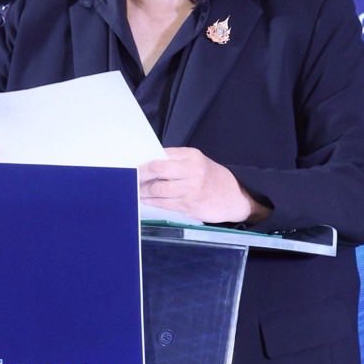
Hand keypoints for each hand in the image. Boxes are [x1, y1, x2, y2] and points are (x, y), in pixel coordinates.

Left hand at [138, 147, 265, 223]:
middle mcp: (191, 171)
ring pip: (158, 190)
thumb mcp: (196, 161)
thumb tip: (148, 162)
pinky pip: (165, 204)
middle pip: (157, 171)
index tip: (132, 168)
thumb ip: (175, 159)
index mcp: (191, 157)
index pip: (160, 158)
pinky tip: (147, 200)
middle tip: (129, 180)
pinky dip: (152, 202)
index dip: (144, 164)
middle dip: (140, 177)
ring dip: (143, 192)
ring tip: (135, 192)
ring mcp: (191, 190)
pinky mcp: (190, 206)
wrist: (234, 196)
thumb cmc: (210, 177)